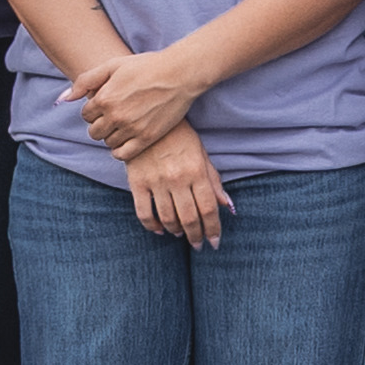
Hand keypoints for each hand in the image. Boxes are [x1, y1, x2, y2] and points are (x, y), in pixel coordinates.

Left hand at [65, 37, 213, 160]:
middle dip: (100, 124)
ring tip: (124, 124)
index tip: (106, 105)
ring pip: (108, 142)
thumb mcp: (113, 65)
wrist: (179, 74)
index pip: (86, 115)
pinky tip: (126, 139)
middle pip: (94, 132)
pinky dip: (120, 150)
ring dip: (112, 135)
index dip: (94, 110)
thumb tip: (63, 99)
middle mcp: (115, 115)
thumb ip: (85, 81)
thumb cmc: (146, 66)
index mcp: (104, 98)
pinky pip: (123, 154)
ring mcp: (131, 128)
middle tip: (114, 116)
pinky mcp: (146, 138)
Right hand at [129, 124, 228, 239]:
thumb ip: (213, 181)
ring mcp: (156, 181)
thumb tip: (228, 206)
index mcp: (197, 171)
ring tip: (180, 234)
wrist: (148, 119)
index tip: (214, 242)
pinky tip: (160, 229)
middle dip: (196, 236)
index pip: (209, 209)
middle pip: (190, 218)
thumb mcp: (201, 154)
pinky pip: (144, 212)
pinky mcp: (137, 183)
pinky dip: (152, 226)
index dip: (213, 229)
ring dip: (176, 231)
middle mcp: (177, 179)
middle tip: (198, 245)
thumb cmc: (180, 137)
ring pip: (168, 218)